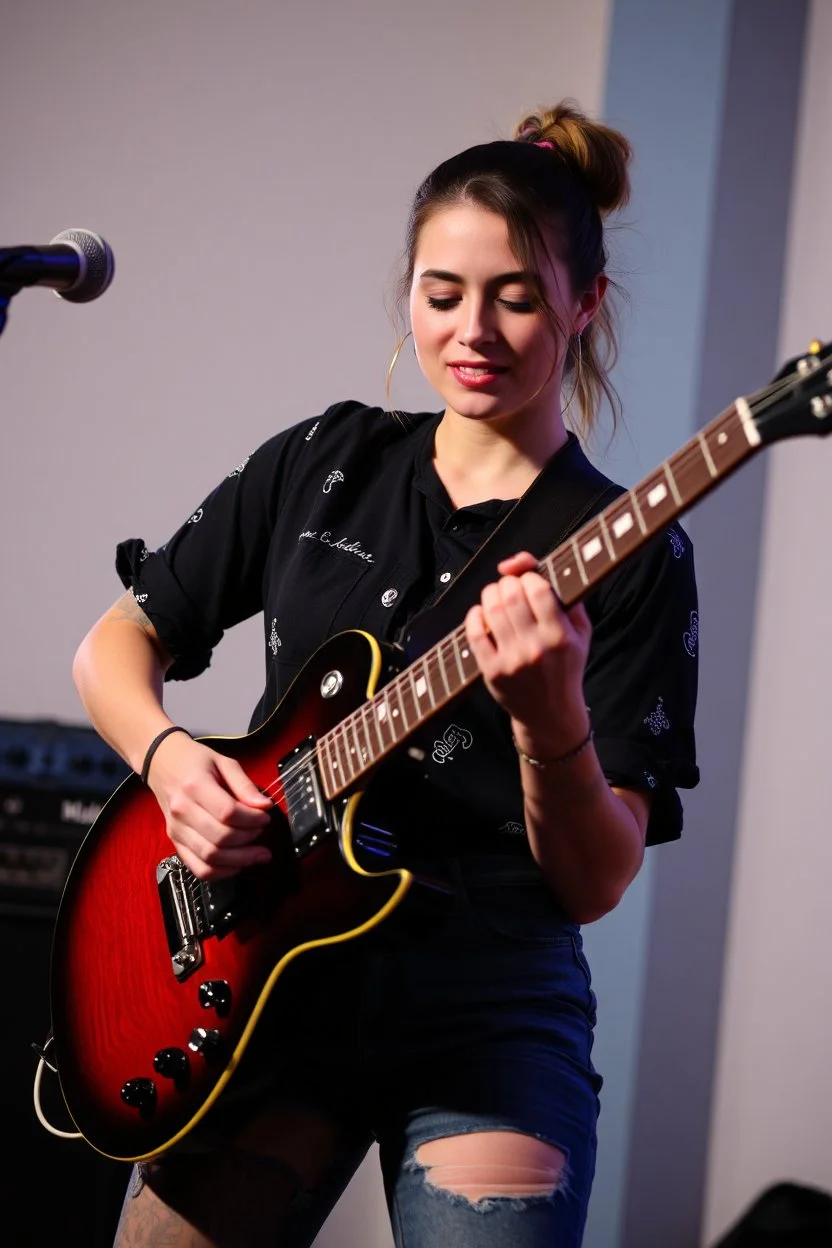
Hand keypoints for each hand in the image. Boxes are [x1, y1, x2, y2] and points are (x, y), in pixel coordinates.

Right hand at [145, 731, 272, 879]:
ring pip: (210, 857)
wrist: (162, 764)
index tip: (265, 817)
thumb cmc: (195, 761)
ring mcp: (176, 830)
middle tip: (262, 833)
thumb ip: (245, 785)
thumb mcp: (224, 762)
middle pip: (220, 838)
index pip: (227, 812)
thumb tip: (265, 806)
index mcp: (194, 786)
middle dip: (249, 839)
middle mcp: (182, 810)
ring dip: (240, 860)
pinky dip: (221, 872)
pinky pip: (198, 868)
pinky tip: (238, 865)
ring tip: (258, 854)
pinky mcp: (175, 842)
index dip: (252, 819)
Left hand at [464, 551, 591, 751]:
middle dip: (507, 583)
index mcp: (562, 636)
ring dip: (490, 594)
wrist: (551, 714)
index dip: (529, 577)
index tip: (529, 582)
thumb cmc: (566, 665)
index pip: (538, 589)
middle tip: (510, 588)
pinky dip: (475, 615)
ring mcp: (512, 661)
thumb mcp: (580, 630)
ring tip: (496, 596)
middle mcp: (537, 648)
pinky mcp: (492, 672)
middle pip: (511, 595)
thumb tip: (520, 564)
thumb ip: (564, 593)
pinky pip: (474, 633)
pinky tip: (482, 614)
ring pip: (491, 609)